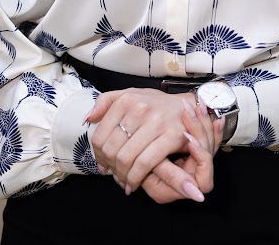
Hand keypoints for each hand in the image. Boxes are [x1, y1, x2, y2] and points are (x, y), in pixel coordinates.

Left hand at [86, 89, 218, 198]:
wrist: (190, 106)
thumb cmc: (158, 105)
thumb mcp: (132, 95)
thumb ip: (106, 102)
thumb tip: (88, 119)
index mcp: (127, 100)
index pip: (100, 136)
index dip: (97, 156)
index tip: (103, 164)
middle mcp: (140, 109)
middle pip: (111, 149)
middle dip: (110, 168)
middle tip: (114, 175)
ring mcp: (156, 123)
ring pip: (126, 158)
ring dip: (122, 176)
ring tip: (124, 181)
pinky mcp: (171, 136)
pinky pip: (145, 164)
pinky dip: (136, 178)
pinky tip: (134, 183)